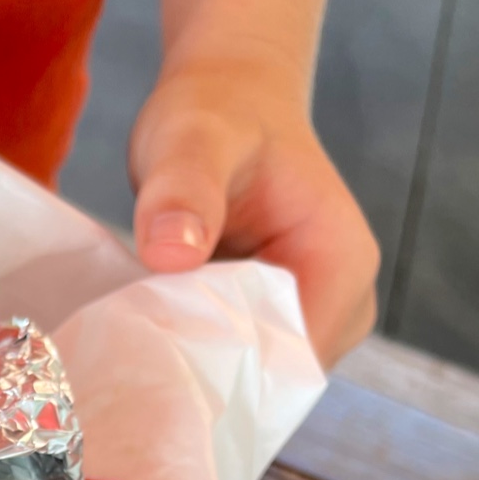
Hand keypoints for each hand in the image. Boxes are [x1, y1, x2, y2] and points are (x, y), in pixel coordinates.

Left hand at [129, 61, 378, 366]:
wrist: (227, 99)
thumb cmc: (217, 112)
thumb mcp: (192, 139)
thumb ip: (184, 190)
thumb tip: (172, 251)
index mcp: (341, 265)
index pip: (290, 362)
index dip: (225, 376)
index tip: (159, 370)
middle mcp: (340, 303)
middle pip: (271, 379)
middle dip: (207, 380)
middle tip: (138, 368)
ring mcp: (310, 319)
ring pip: (251, 379)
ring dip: (198, 372)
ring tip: (142, 354)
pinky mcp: (276, 326)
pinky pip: (237, 364)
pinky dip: (196, 359)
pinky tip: (153, 347)